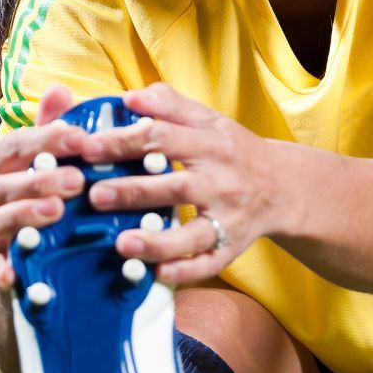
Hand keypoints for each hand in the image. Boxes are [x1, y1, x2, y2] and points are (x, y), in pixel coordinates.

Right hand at [0, 84, 91, 301]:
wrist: (24, 251)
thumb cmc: (39, 188)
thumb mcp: (44, 157)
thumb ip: (50, 127)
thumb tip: (60, 89)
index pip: (14, 145)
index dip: (46, 140)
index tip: (81, 137)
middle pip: (1, 185)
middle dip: (38, 180)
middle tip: (78, 179)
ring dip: (23, 216)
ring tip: (57, 212)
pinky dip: (2, 272)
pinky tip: (15, 272)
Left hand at [80, 81, 285, 286]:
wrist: (283, 187)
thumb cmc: (234, 150)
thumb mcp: (209, 120)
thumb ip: (170, 105)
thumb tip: (130, 97)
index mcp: (212, 144)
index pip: (163, 138)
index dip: (125, 142)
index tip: (88, 147)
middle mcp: (221, 181)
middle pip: (176, 186)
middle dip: (134, 191)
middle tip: (94, 194)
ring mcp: (228, 217)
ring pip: (193, 233)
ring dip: (157, 241)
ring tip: (122, 244)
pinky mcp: (232, 247)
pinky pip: (209, 264)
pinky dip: (185, 271)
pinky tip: (158, 274)